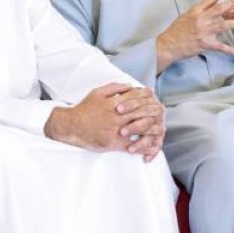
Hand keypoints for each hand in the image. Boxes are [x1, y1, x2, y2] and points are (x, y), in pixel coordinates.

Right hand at [45, 83, 164, 158]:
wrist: (71, 126)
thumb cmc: (84, 108)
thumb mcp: (97, 92)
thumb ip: (114, 87)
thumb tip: (130, 85)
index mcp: (114, 103)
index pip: (136, 97)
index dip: (147, 96)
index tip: (154, 97)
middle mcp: (116, 116)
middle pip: (141, 112)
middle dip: (153, 111)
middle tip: (162, 111)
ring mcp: (115, 130)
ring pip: (139, 129)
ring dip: (152, 128)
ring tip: (160, 128)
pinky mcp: (113, 143)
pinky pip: (132, 146)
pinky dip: (143, 146)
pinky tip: (150, 147)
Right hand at [156, 0, 233, 71]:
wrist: (168, 45)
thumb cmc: (176, 30)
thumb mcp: (185, 15)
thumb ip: (198, 10)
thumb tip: (208, 3)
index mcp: (196, 10)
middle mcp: (200, 19)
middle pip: (219, 9)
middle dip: (232, 2)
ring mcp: (203, 31)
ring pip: (224, 25)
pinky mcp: (205, 44)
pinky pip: (222, 46)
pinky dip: (232, 49)